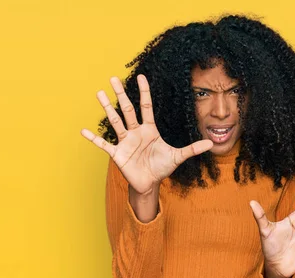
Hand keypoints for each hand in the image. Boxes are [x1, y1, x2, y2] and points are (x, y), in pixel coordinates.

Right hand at [80, 74, 212, 193]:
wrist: (149, 184)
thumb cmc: (161, 167)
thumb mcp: (178, 157)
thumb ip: (193, 149)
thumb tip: (211, 143)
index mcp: (149, 130)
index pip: (146, 107)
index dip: (144, 92)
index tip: (141, 76)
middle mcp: (135, 132)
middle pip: (127, 110)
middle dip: (121, 94)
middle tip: (114, 77)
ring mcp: (125, 142)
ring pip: (115, 122)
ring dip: (107, 109)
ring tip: (99, 93)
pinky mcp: (117, 154)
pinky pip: (103, 144)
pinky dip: (94, 138)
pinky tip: (83, 130)